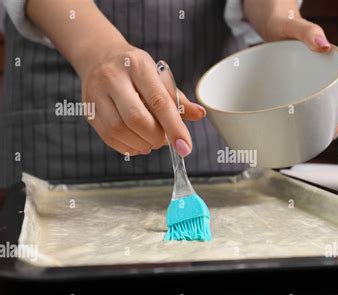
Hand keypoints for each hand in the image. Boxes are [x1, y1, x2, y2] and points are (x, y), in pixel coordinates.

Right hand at [79, 44, 205, 156]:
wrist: (99, 56)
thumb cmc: (135, 69)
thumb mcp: (159, 76)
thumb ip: (178, 99)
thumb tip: (199, 114)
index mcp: (138, 65)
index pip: (159, 101)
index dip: (174, 128)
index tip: (185, 147)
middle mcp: (114, 77)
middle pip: (137, 119)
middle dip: (156, 137)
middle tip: (165, 140)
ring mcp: (97, 94)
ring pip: (120, 131)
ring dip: (142, 144)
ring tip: (152, 141)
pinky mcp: (88, 110)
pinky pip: (109, 138)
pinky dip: (128, 147)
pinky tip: (138, 143)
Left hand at [267, 17, 337, 138]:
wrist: (270, 24)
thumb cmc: (284, 23)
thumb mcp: (294, 26)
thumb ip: (308, 32)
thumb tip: (323, 46)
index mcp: (328, 69)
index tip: (335, 131)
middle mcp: (319, 81)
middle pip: (328, 110)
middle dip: (325, 128)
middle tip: (316, 143)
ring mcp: (305, 86)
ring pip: (313, 111)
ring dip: (311, 127)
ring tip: (302, 142)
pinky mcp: (292, 89)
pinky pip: (298, 107)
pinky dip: (296, 119)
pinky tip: (289, 129)